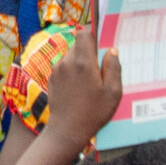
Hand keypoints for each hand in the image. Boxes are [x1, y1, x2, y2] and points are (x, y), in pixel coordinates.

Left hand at [41, 27, 122, 150]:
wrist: (67, 130)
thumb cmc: (94, 112)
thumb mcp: (113, 92)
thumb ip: (113, 68)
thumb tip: (111, 50)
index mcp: (82, 62)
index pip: (84, 34)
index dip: (93, 36)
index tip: (101, 47)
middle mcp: (66, 62)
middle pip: (78, 46)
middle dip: (89, 54)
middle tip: (100, 72)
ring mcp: (56, 70)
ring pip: (71, 57)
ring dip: (81, 64)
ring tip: (90, 84)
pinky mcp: (51, 79)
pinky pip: (64, 68)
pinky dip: (72, 73)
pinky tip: (80, 90)